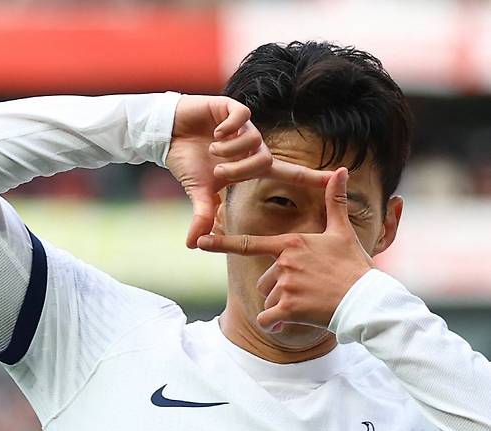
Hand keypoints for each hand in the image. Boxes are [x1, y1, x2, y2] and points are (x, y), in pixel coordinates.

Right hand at [167, 95, 332, 247]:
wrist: (169, 135)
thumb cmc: (188, 162)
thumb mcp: (198, 192)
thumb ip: (203, 215)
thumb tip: (192, 245)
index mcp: (251, 165)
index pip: (289, 173)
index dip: (312, 178)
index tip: (338, 178)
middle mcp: (253, 145)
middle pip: (265, 161)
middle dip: (239, 171)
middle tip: (218, 173)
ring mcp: (243, 126)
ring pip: (254, 141)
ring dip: (230, 152)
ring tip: (212, 151)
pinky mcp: (231, 108)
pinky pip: (242, 119)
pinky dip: (228, 131)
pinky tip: (215, 134)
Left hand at [196, 168, 373, 330]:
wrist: (367, 300)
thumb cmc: (354, 266)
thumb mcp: (342, 232)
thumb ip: (334, 202)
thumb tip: (340, 170)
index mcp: (291, 243)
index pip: (248, 244)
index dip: (221, 243)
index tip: (199, 242)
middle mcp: (284, 262)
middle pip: (264, 281)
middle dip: (279, 289)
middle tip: (308, 291)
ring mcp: (286, 285)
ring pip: (268, 299)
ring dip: (282, 306)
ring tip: (309, 304)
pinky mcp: (289, 307)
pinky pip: (268, 319)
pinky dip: (274, 324)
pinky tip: (290, 323)